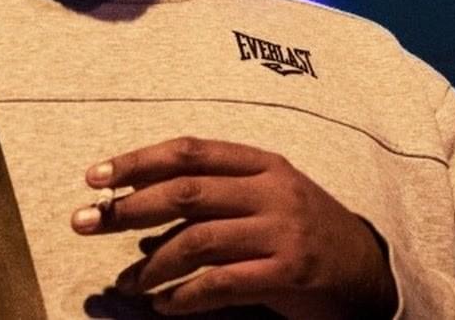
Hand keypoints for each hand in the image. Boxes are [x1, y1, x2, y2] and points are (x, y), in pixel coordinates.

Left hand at [70, 137, 397, 318]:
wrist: (368, 268)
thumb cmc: (299, 225)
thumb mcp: (261, 193)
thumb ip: (210, 194)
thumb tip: (136, 211)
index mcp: (258, 161)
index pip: (187, 151)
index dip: (137, 161)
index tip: (95, 177)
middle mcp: (269, 188)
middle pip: (185, 190)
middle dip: (128, 206)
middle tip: (86, 222)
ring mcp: (281, 230)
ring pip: (198, 240)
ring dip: (151, 264)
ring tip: (126, 281)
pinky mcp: (289, 273)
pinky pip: (223, 284)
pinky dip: (186, 297)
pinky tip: (165, 306)